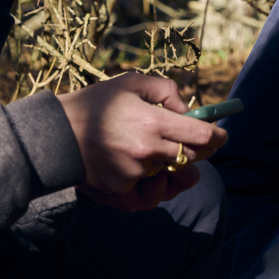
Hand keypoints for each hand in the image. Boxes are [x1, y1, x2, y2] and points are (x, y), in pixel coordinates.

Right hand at [57, 74, 226, 211]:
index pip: (200, 135)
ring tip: (167, 162)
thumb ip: (165, 91)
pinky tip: (146, 177)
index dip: (217, 137)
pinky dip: (149, 188)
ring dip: (173, 170)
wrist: (56, 134)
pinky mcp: (120, 190)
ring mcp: (134, 173)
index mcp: (152, 122)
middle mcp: (146, 150)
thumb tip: (186, 111)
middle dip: (198, 152)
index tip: (222, 136)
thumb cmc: (96, 103)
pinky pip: (146, 196)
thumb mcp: (131, 83)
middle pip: (190, 158)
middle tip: (197, 146)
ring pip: (170, 177)